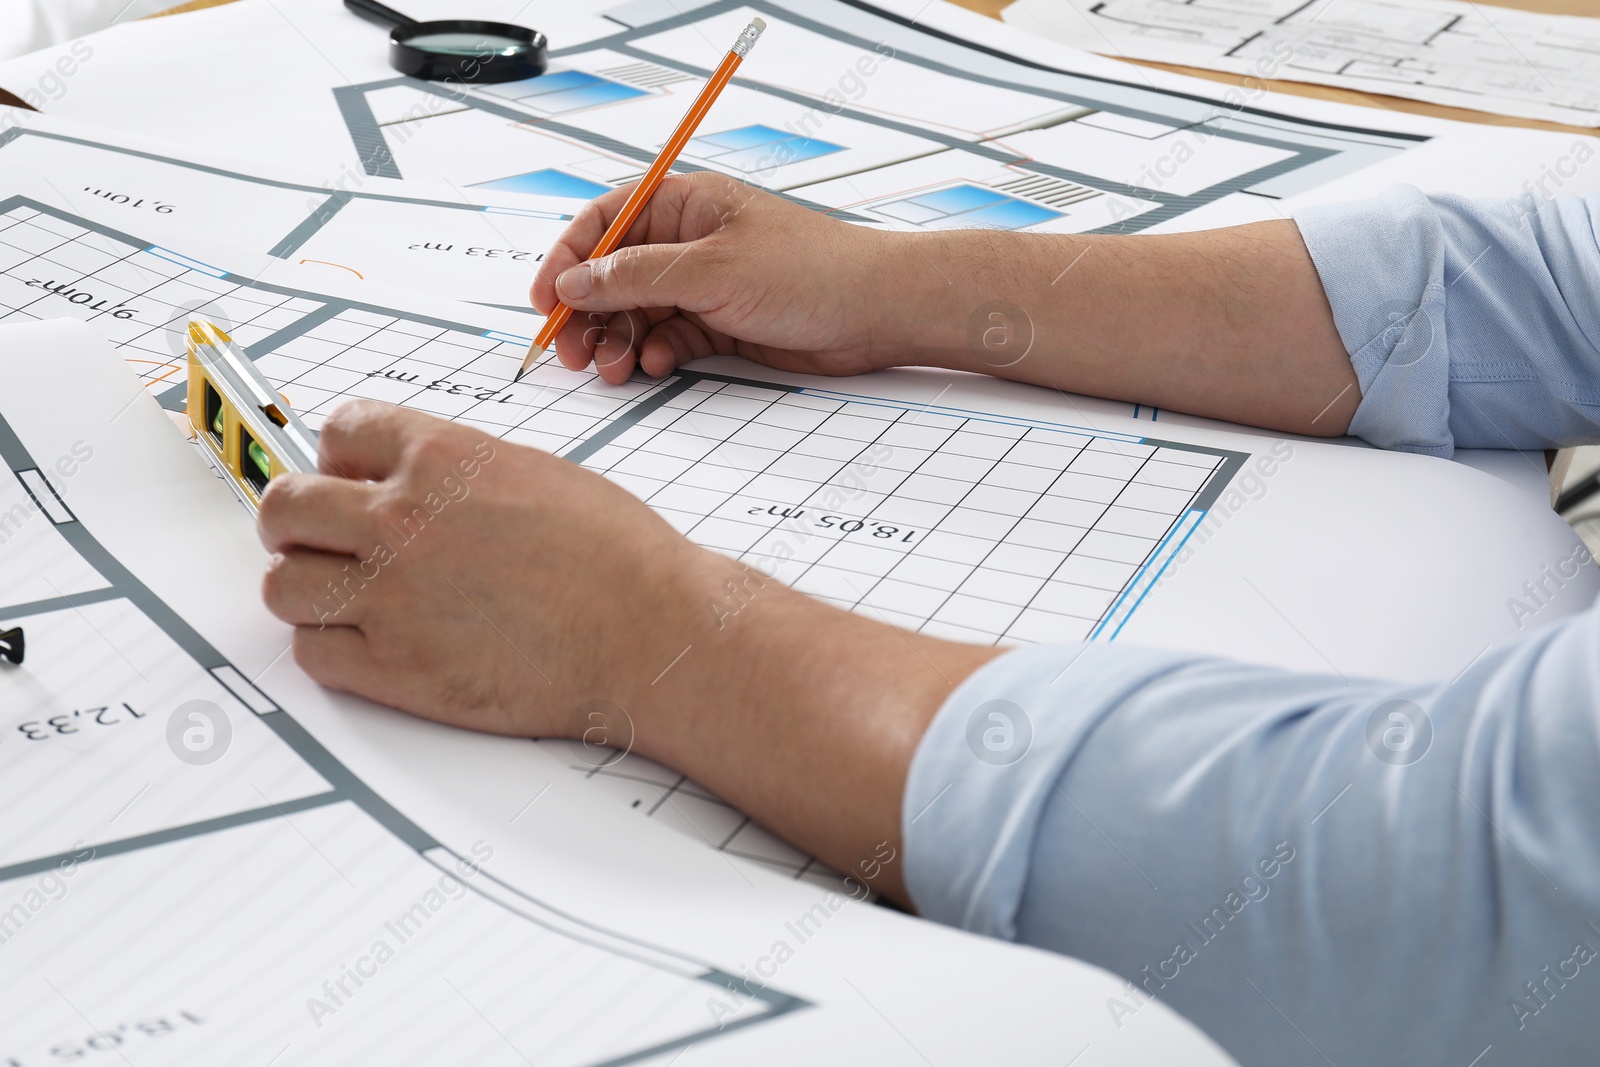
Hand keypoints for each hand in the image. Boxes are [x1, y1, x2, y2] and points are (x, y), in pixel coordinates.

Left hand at [257, 400, 728, 735]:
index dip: (339, 456)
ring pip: (284, 585)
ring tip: (343, 597)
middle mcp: (404, 520)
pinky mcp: (395, 668)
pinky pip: (312, 653)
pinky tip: (367, 642)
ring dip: (307, 588)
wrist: (650, 633)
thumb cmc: (617, 557)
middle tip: (317, 539)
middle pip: (286, 507)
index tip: (347, 477)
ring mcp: (392, 597)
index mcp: (441, 458)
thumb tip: (412, 481)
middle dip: (296, 522)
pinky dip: (331, 648)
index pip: (339, 430)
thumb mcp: (533, 473)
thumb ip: (457, 472)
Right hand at [530, 172, 908, 383]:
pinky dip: (656, 354)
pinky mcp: (721, 323)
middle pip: (613, 274)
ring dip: (619, 341)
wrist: (875, 312)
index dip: (568, 260)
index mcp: (684, 204)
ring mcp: (704, 284)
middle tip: (572, 352)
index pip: (603, 222)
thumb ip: (636, 277)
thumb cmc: (810, 270)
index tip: (545, 301)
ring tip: (614, 368)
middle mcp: (689, 241)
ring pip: (638, 313)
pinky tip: (658, 366)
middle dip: (588, 313)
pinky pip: (669, 338)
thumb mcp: (712, 269)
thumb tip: (575, 283)